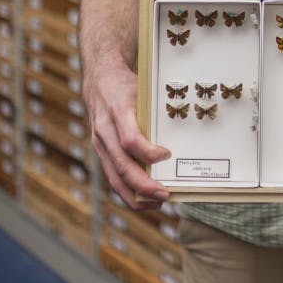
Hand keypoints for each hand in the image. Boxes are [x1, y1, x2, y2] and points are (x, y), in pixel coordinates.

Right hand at [84, 61, 170, 210]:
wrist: (99, 79)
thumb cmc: (126, 86)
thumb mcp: (142, 90)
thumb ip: (155, 112)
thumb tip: (183, 133)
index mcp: (117, 112)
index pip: (130, 140)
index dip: (148, 153)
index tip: (167, 155)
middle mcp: (105, 130)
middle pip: (122, 166)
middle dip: (144, 185)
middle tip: (165, 194)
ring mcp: (100, 143)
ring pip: (114, 177)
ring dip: (135, 195)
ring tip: (157, 202)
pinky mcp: (100, 151)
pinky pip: (112, 176)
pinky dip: (127, 191)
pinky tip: (144, 199)